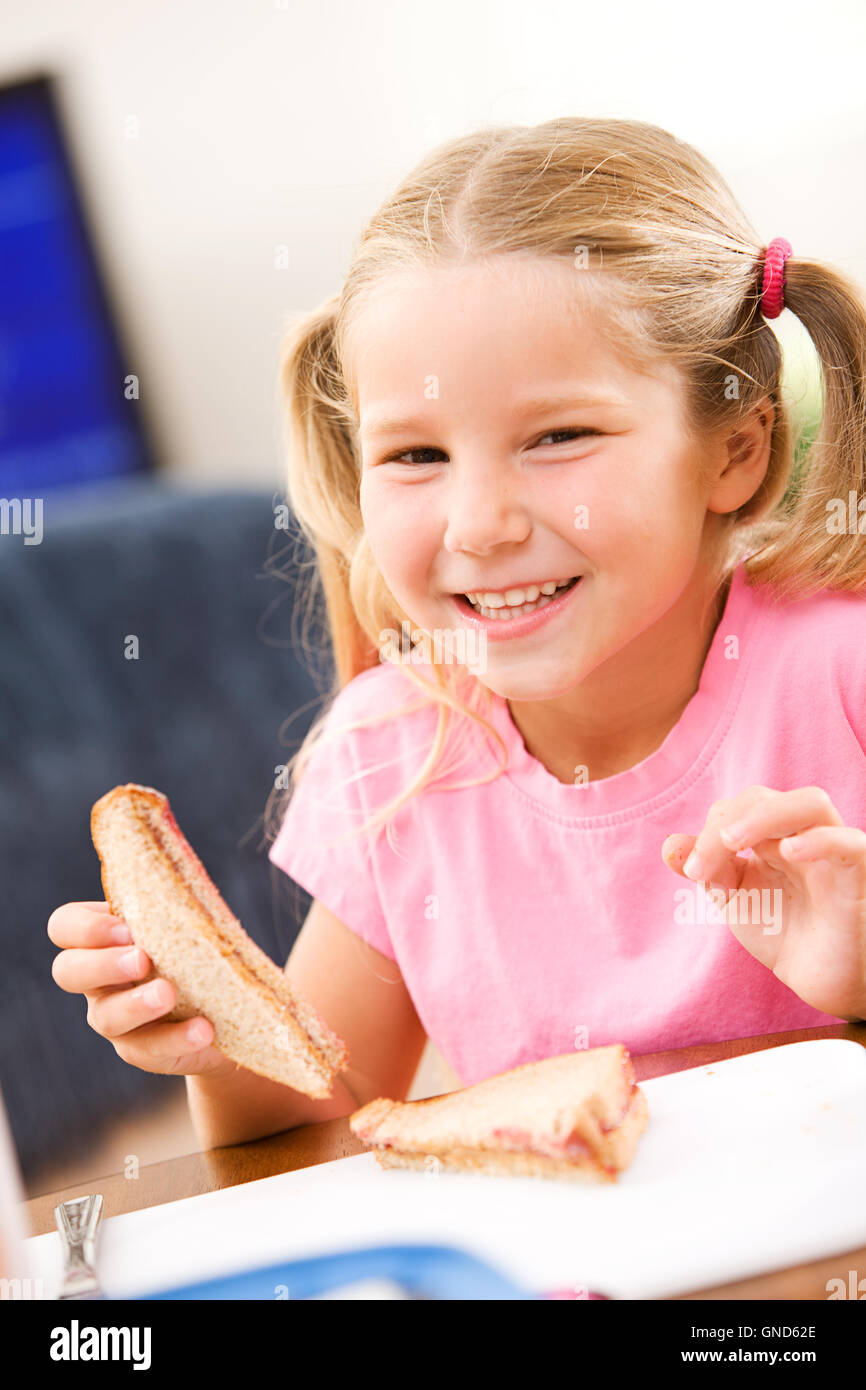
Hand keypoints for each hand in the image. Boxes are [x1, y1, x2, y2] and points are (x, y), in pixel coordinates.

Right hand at [48, 901, 236, 1077]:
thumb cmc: (202, 954)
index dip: (86, 928)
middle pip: (68, 971)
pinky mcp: (141, 1051)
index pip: (65, 926)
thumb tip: (184, 878)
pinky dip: (176, 1038)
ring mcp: (115, 1019)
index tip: (125, 927)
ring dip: (137, 1004)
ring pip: (106, 1016)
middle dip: (102, 964)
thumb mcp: (192, 925)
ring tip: (169, 994)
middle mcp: (98, 980)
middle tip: (142, 960)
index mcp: (104, 939)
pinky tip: (203, 1029)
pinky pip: (148, 1049)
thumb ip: (179, 905)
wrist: (230, 1011)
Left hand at [661, 785, 865, 1019]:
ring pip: (811, 803)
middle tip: (702, 864)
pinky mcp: (858, 877)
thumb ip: (706, 869)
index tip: (692, 870)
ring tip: (732, 842)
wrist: (817, 978)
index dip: (709, 831)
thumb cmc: (782, 930)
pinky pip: (851, 844)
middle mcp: (803, 833)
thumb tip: (669, 846)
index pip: (738, 808)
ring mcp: (832, 853)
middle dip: (726, 822)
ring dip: (764, 815)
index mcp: (773, 833)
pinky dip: (820, 840)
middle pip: (767, 798)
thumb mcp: (735, 897)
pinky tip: (788, 852)